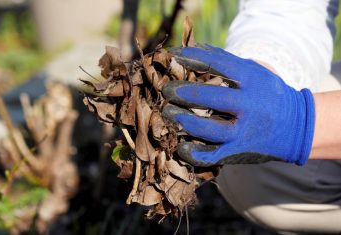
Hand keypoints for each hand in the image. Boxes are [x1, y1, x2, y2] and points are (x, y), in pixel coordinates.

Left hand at [162, 45, 314, 166]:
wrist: (296, 126)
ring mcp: (245, 131)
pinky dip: (195, 153)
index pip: (218, 64)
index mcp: (253, 80)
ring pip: (210, 129)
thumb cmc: (269, 94)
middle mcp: (250, 105)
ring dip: (185, 122)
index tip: (171, 56)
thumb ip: (228, 63)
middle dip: (184, 93)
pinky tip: (181, 146)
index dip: (191, 58)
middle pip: (212, 98)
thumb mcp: (256, 72)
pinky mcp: (240, 151)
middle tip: (166, 90)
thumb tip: (196, 48)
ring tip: (168, 114)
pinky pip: (214, 155)